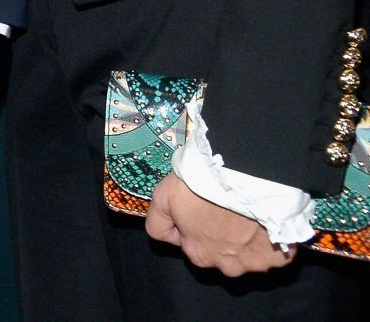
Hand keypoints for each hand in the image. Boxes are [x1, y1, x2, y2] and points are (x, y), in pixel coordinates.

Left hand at [146, 173, 295, 275]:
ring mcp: (257, 262)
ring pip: (250, 256)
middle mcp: (229, 266)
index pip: (194, 249)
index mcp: (199, 254)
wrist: (243, 173)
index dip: (195, 229)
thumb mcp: (164, 197)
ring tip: (247, 216)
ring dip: (249, 241)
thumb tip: (168, 237)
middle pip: (224, 256)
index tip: (201, 211)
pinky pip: (277, 253)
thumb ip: (159, 224)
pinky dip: (272, 242)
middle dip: (223, 240)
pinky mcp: (282, 254)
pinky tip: (266, 222)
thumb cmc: (202, 184)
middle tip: (226, 211)